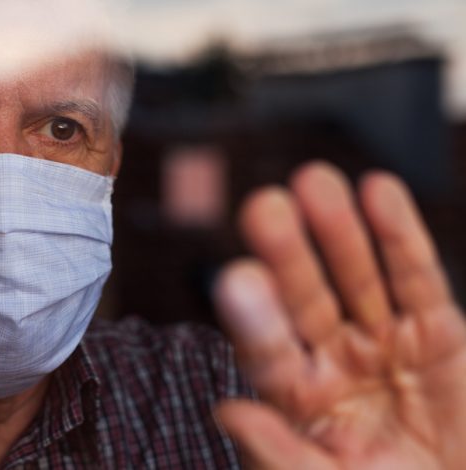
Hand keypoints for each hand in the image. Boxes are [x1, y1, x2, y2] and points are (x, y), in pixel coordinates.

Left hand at [215, 162, 465, 468]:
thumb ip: (275, 453)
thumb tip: (224, 411)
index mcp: (295, 394)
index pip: (267, 348)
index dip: (253, 315)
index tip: (234, 277)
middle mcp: (331, 357)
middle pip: (305, 298)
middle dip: (288, 253)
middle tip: (264, 206)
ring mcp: (382, 340)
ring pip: (357, 277)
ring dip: (338, 230)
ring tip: (316, 182)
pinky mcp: (435, 334)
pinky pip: (417, 280)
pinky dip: (399, 237)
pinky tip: (378, 192)